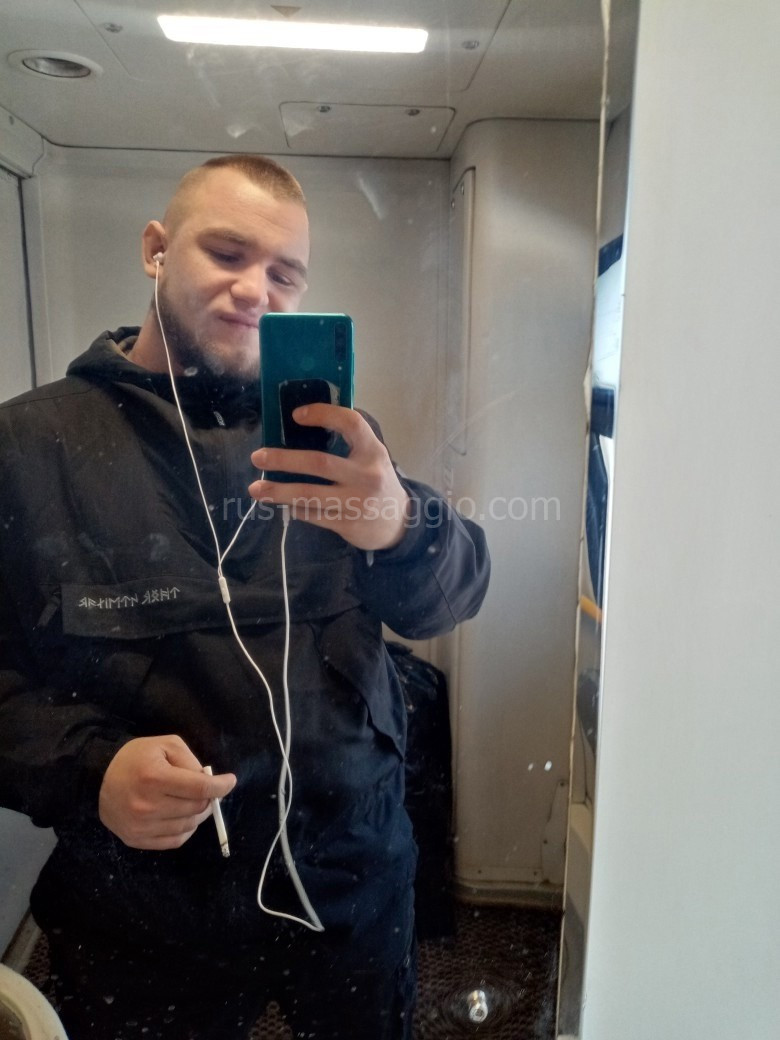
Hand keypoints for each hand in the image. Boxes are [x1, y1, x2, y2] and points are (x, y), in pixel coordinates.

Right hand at [98, 735, 235, 850]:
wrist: (97, 777)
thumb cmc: (135, 757)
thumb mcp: (165, 745)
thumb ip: (189, 761)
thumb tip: (208, 781)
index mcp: (155, 778)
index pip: (199, 789)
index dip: (221, 786)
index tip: (229, 782)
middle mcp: (148, 806)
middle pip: (196, 809)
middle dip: (209, 799)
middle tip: (208, 791)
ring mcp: (141, 827)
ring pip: (188, 827)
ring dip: (198, 815)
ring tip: (194, 802)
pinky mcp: (136, 840)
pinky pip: (174, 841)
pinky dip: (186, 830)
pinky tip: (182, 817)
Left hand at [249, 404, 410, 550]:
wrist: (398, 522)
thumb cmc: (376, 481)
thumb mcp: (371, 457)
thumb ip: (346, 443)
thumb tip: (298, 426)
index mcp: (372, 451)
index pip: (350, 424)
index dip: (323, 414)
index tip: (296, 415)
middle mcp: (366, 475)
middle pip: (319, 463)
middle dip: (284, 460)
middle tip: (257, 457)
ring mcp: (357, 502)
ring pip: (309, 495)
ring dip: (279, 491)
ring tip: (256, 488)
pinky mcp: (348, 524)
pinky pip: (313, 515)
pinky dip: (296, 509)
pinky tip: (286, 505)